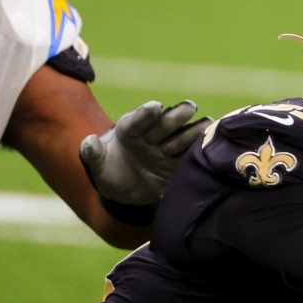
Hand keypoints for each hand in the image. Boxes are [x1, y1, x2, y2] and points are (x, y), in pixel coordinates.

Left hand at [79, 100, 211, 204]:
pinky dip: (200, 149)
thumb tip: (88, 142)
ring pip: (181, 136)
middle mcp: (149, 135)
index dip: (146, 113)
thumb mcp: (97, 167)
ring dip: (194, 130)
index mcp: (128, 130)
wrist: (125, 194)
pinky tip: (214, 141)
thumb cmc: (109, 174)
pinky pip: (189, 154)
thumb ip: (93, 154)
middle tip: (189, 107)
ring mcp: (165, 147)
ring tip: (208, 123)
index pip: (137, 120)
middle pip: (164, 123)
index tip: (156, 107)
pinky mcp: (177, 162)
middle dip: (175, 116)